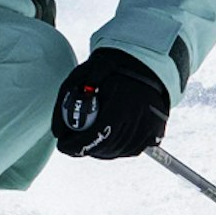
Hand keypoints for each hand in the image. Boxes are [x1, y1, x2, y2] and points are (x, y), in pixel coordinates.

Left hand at [54, 48, 169, 158]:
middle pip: (108, 146)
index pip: (97, 135)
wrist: (142, 63)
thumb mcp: (79, 78)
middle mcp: (140, 116)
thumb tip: (58, 134)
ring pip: (121, 151)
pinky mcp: (157, 129)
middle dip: (86, 149)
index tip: (63, 147)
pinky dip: (118, 149)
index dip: (77, 145)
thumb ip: (65, 105)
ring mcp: (152, 124)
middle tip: (72, 145)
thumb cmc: (106, 69)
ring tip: (88, 141)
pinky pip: (134, 149)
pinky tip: (107, 139)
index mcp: (121, 102)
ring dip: (101, 151)